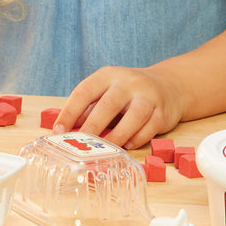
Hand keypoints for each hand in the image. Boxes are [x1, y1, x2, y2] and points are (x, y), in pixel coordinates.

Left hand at [53, 66, 184, 149]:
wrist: (167, 85)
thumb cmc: (127, 92)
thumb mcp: (106, 91)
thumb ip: (89, 109)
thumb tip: (66, 131)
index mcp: (107, 75)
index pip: (84, 91)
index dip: (69, 112)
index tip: (58, 130)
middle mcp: (127, 82)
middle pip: (108, 105)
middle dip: (92, 126)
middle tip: (80, 144)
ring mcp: (147, 96)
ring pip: (133, 117)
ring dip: (116, 136)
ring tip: (104, 150)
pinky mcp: (162, 112)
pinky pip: (149, 128)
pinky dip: (136, 139)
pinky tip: (127, 146)